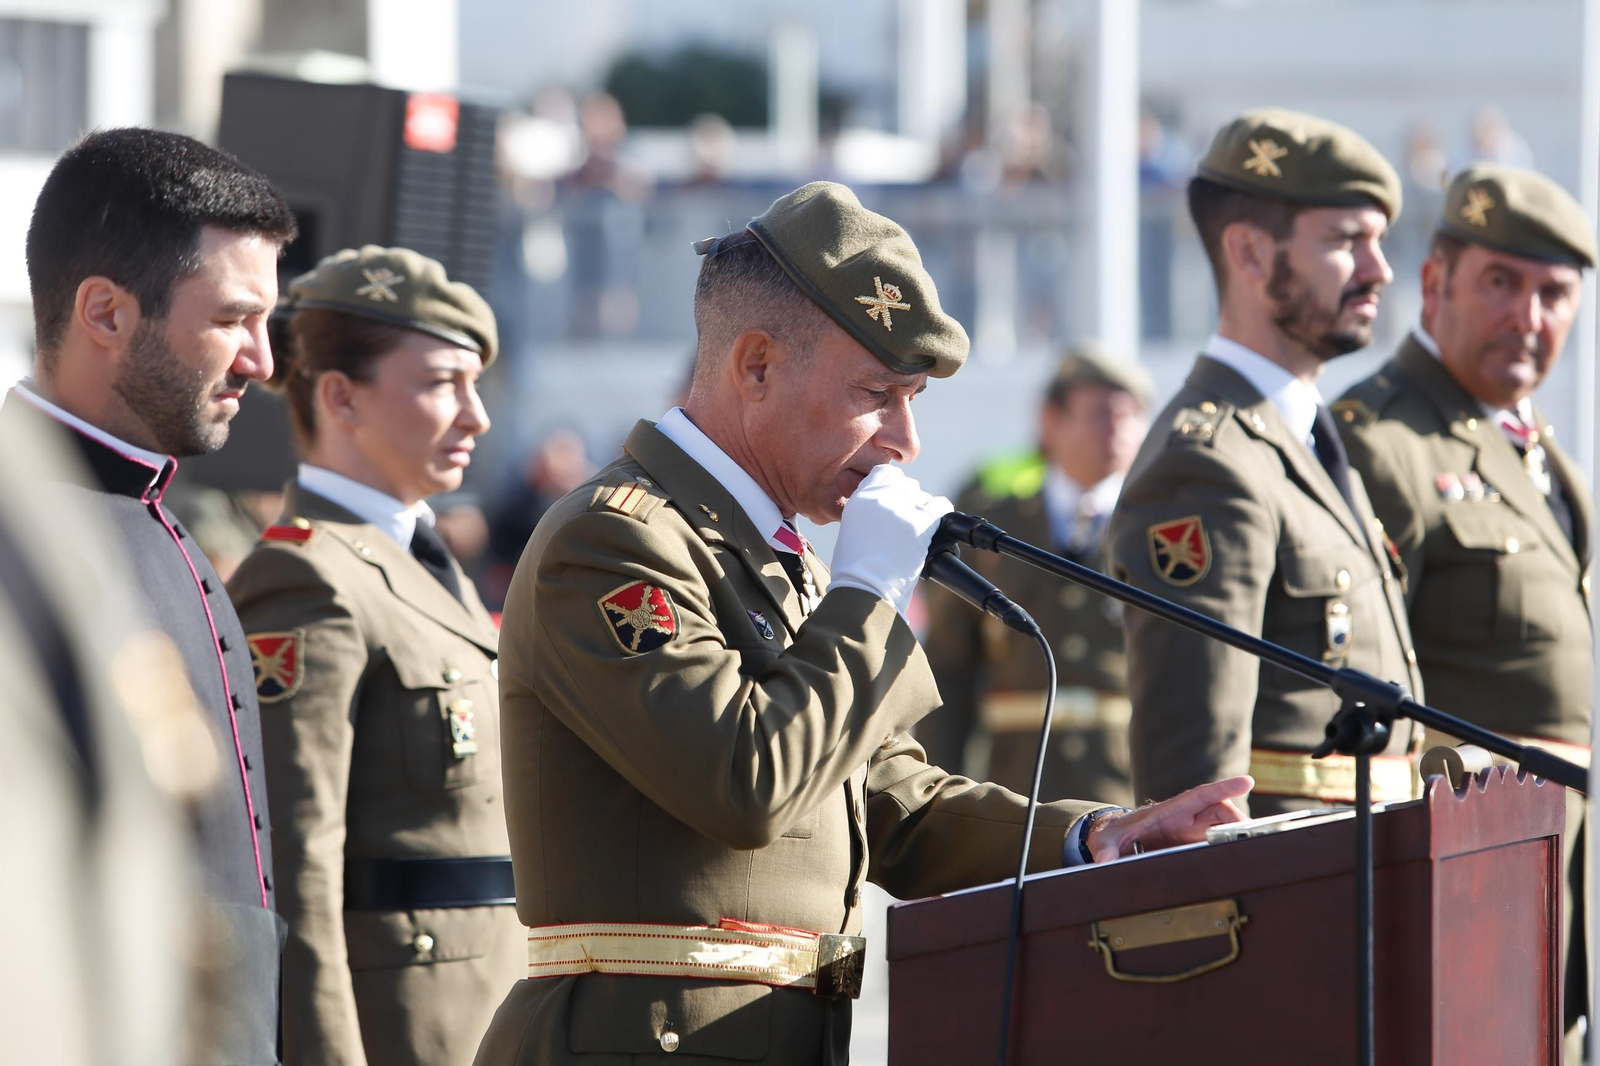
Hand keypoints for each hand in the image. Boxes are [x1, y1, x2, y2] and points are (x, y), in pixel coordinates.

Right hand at [828, 465, 952, 616]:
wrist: (865, 587)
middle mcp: (882, 497)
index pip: (885, 474)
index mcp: (861, 497)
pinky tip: (936, 522)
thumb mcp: (852, 527)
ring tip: (917, 529)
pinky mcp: (920, 524)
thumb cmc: (855, 566)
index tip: (895, 500)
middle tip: (905, 520)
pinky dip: (941, 512)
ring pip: (923, 496)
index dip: (893, 486)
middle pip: (907, 484)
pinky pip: (940, 506)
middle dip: (908, 499)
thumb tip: (890, 503)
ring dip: (922, 509)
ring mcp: (902, 509)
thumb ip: (869, 509)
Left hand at [1085, 776, 1252, 862]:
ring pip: (1223, 828)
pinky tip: (1238, 862)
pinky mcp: (1194, 846)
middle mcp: (1185, 818)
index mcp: (1168, 811)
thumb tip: (1104, 860)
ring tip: (1248, 852)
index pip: (1200, 795)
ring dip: (1236, 837)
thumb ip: (1105, 848)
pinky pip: (1217, 844)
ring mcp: (1192, 832)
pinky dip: (1228, 849)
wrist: (1114, 842)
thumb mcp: (1105, 840)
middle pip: (1220, 812)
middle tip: (1247, 838)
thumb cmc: (1112, 834)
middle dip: (1236, 822)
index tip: (1247, 781)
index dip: (1223, 788)